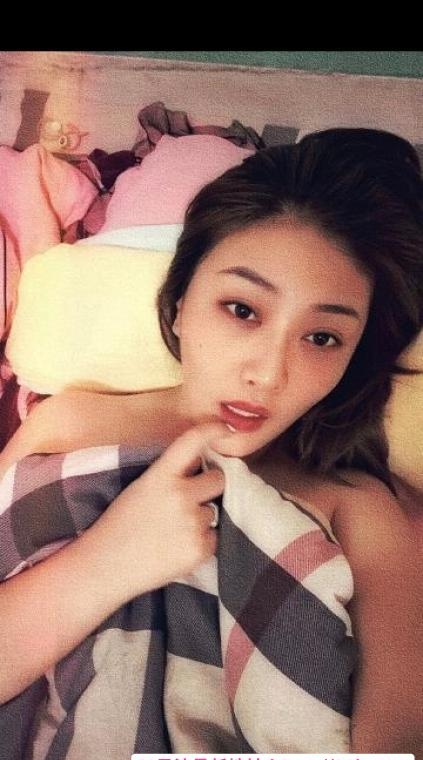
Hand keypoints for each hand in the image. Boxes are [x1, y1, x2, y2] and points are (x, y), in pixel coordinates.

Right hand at [95, 422, 230, 599]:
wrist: (104, 566)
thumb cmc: (119, 524)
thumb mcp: (141, 487)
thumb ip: (170, 474)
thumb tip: (200, 464)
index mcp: (161, 475)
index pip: (192, 442)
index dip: (213, 430)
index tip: (226, 427)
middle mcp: (181, 495)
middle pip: (218, 479)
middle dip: (208, 487)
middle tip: (188, 500)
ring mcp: (192, 523)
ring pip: (214, 511)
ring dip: (201, 517)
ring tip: (173, 531)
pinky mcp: (201, 549)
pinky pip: (214, 537)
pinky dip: (201, 541)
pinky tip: (177, 547)